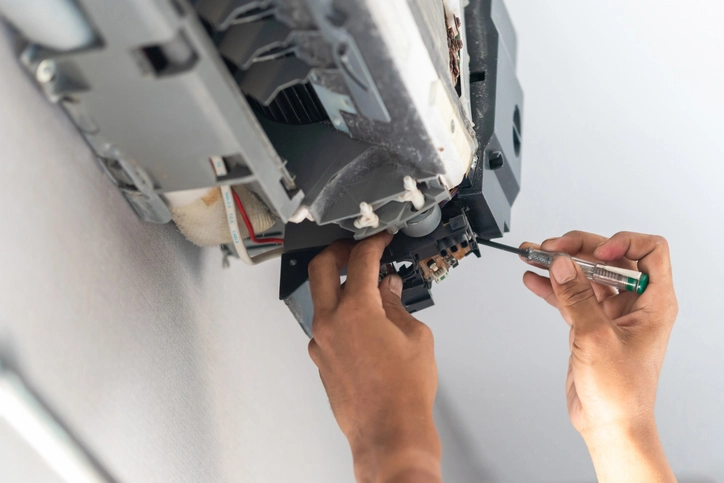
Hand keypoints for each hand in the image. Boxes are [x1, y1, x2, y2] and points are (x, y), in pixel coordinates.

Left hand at [307, 233, 440, 482]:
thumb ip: (397, 305)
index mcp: (356, 310)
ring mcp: (321, 342)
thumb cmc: (404, 392)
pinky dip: (340, 314)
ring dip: (338, 285)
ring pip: (320, 298)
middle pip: (321, 268)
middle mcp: (330, 322)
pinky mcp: (320, 360)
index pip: (360, 259)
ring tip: (367, 289)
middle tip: (356, 249)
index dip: (373, 242)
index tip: (381, 238)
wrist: (389, 432)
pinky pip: (325, 325)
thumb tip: (389, 289)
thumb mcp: (415, 337)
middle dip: (338, 251)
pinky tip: (363, 322)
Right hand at [522, 231, 677, 482]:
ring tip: (534, 255)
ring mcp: (611, 313)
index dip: (623, 242)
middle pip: (609, 259)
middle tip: (551, 249)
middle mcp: (635, 304)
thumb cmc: (621, 392)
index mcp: (653, 302)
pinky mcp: (590, 324)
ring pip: (585, 275)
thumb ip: (577, 297)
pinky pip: (570, 295)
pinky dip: (552, 286)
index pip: (649, 252)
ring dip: (560, 264)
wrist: (609, 423)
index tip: (595, 252)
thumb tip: (562, 265)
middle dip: (579, 249)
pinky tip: (534, 279)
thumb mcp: (596, 337)